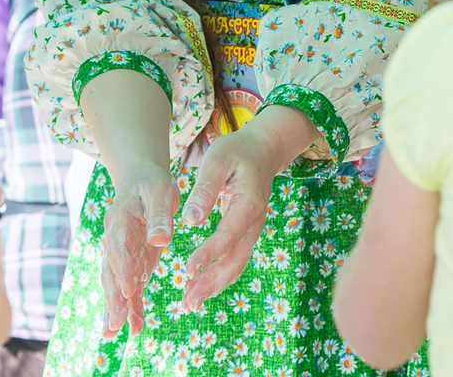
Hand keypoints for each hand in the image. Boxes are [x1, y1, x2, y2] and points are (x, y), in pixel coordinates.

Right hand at [100, 163, 178, 338]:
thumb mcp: (159, 191)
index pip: (119, 248)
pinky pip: (130, 288)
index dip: (123, 269)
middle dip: (113, 298)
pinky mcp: (132, 263)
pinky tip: (134, 328)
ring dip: (116, 308)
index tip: (129, 289)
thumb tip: (160, 240)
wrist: (140, 180)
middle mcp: (115, 241)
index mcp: (120, 221)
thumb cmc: (151, 183)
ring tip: (113, 334)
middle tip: (115, 323)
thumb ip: (159, 216)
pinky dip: (131, 308)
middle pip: (111, 272)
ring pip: (116, 285)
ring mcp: (121, 255)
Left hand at [178, 105, 319, 311]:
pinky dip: (219, 276)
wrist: (264, 149)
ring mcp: (253, 229)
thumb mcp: (217, 160)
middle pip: (236, 260)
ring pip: (237, 264)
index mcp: (249, 203)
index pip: (228, 235)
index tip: (188, 269)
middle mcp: (255, 222)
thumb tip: (190, 220)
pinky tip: (200, 287)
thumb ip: (204, 189)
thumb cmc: (237, 151)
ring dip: (215, 285)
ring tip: (190, 302)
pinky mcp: (246, 232)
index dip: (209, 254)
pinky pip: (235, 259)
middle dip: (212, 283)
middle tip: (188, 300)